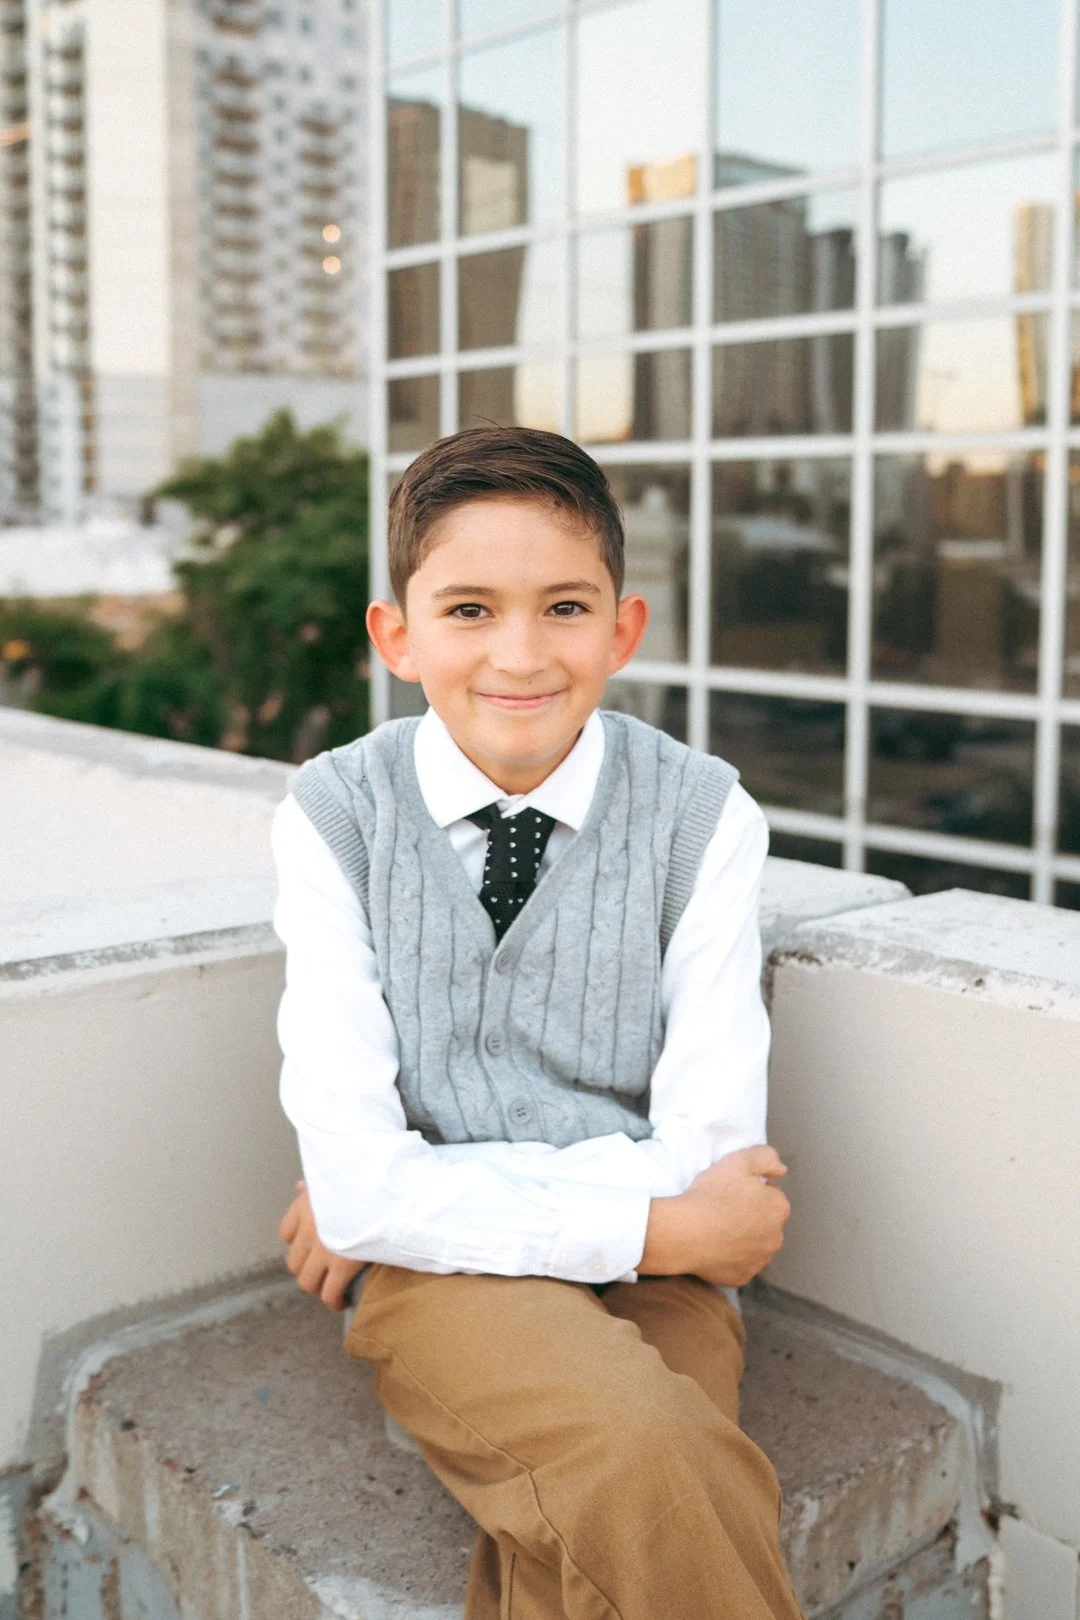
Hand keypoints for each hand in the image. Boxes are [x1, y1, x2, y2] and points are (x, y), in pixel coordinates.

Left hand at [277, 1180, 366, 1310]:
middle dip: (306, 1271)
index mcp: (305, 1204)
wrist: (382, 1185)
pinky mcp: (342, 1265)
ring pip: (307, 1282)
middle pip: (294, 1262)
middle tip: (323, 1275)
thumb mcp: (334, 1174)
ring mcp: (322, 1249)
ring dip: (317, 1289)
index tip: (310, 1248)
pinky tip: (343, 1302)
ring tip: (331, 1292)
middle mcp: (308, 1228)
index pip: (286, 1233)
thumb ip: (316, 1184)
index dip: (298, 1244)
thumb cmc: (363, 1177)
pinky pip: (330, 1293)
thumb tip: (300, 1186)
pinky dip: (334, 1301)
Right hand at [640, 1145, 790, 1286]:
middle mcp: (776, 1237)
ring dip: (741, 1237)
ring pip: (753, 1244)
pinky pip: (739, 1264)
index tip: (731, 1190)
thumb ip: (766, 1157)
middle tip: (722, 1208)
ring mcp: (759, 1260)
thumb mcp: (738, 1161)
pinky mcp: (742, 1277)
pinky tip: (713, 1246)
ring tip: (716, 1227)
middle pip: (764, 1221)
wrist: (684, 1232)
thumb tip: (781, 1169)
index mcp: (778, 1208)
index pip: (770, 1194)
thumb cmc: (711, 1195)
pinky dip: (730, 1257)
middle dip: (750, 1215)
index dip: (750, 1189)